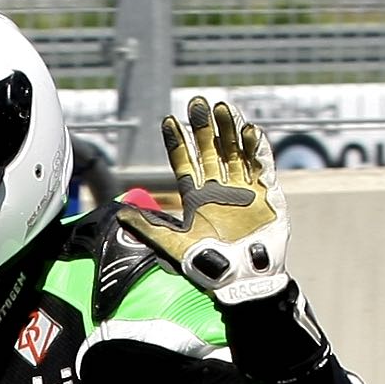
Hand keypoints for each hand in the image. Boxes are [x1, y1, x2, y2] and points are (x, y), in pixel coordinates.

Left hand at [137, 94, 290, 305]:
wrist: (241, 280)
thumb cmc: (208, 264)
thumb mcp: (173, 244)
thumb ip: (148, 226)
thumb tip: (118, 212)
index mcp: (197, 197)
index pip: (185, 162)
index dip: (178, 142)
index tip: (169, 120)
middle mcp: (220, 188)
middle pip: (210, 150)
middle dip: (204, 127)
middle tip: (198, 102)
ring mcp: (244, 189)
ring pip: (235, 151)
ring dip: (230, 130)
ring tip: (223, 107)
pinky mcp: (266, 195)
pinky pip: (262, 166)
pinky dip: (257, 149)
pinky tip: (250, 131)